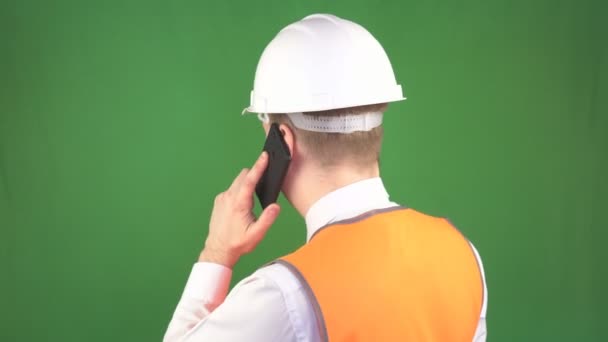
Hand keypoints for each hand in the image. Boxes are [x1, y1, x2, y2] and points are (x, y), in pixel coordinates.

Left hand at [199, 152, 280, 268]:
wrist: (218, 250)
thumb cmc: (237, 243)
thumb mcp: (256, 234)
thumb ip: (267, 219)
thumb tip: (276, 206)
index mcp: (238, 203)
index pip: (250, 179)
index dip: (259, 166)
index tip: (264, 156)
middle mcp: (228, 197)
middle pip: (243, 176)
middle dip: (254, 176)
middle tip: (264, 184)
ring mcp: (222, 198)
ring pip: (237, 182)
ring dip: (246, 185)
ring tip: (253, 201)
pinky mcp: (219, 201)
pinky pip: (232, 189)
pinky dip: (239, 191)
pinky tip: (243, 205)